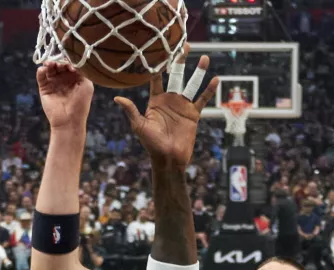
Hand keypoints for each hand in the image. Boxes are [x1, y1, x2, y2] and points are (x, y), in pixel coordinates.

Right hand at [37, 62, 93, 130]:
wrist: (69, 120)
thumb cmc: (81, 104)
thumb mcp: (86, 85)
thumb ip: (82, 71)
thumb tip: (73, 61)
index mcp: (74, 77)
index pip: (70, 63)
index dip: (69, 60)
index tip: (69, 63)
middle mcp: (63, 78)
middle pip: (59, 64)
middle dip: (58, 61)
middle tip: (59, 64)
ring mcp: (53, 83)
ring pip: (49, 68)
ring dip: (49, 63)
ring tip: (51, 64)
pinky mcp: (44, 88)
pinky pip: (41, 76)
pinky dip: (41, 70)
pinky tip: (44, 69)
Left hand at [114, 47, 218, 166]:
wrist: (168, 158)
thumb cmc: (151, 144)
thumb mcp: (139, 126)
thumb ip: (131, 111)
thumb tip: (117, 98)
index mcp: (155, 100)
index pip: (157, 79)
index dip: (159, 65)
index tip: (160, 50)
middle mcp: (170, 99)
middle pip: (176, 76)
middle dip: (180, 61)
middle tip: (185, 46)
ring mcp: (182, 106)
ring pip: (192, 84)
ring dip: (198, 71)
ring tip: (204, 57)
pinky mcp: (193, 114)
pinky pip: (202, 99)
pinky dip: (209, 90)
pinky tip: (216, 79)